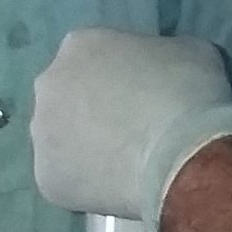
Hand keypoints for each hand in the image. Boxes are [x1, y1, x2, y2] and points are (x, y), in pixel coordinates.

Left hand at [31, 28, 231, 231]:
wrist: (183, 157)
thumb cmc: (189, 93)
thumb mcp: (188, 50)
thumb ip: (159, 55)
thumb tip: (157, 73)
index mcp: (79, 45)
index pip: (91, 57)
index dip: (116, 78)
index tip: (140, 95)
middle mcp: (48, 84)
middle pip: (66, 97)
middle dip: (91, 110)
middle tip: (128, 130)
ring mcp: (42, 133)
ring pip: (59, 139)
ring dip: (83, 147)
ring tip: (122, 163)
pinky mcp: (46, 177)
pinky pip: (65, 178)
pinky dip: (86, 183)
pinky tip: (117, 186)